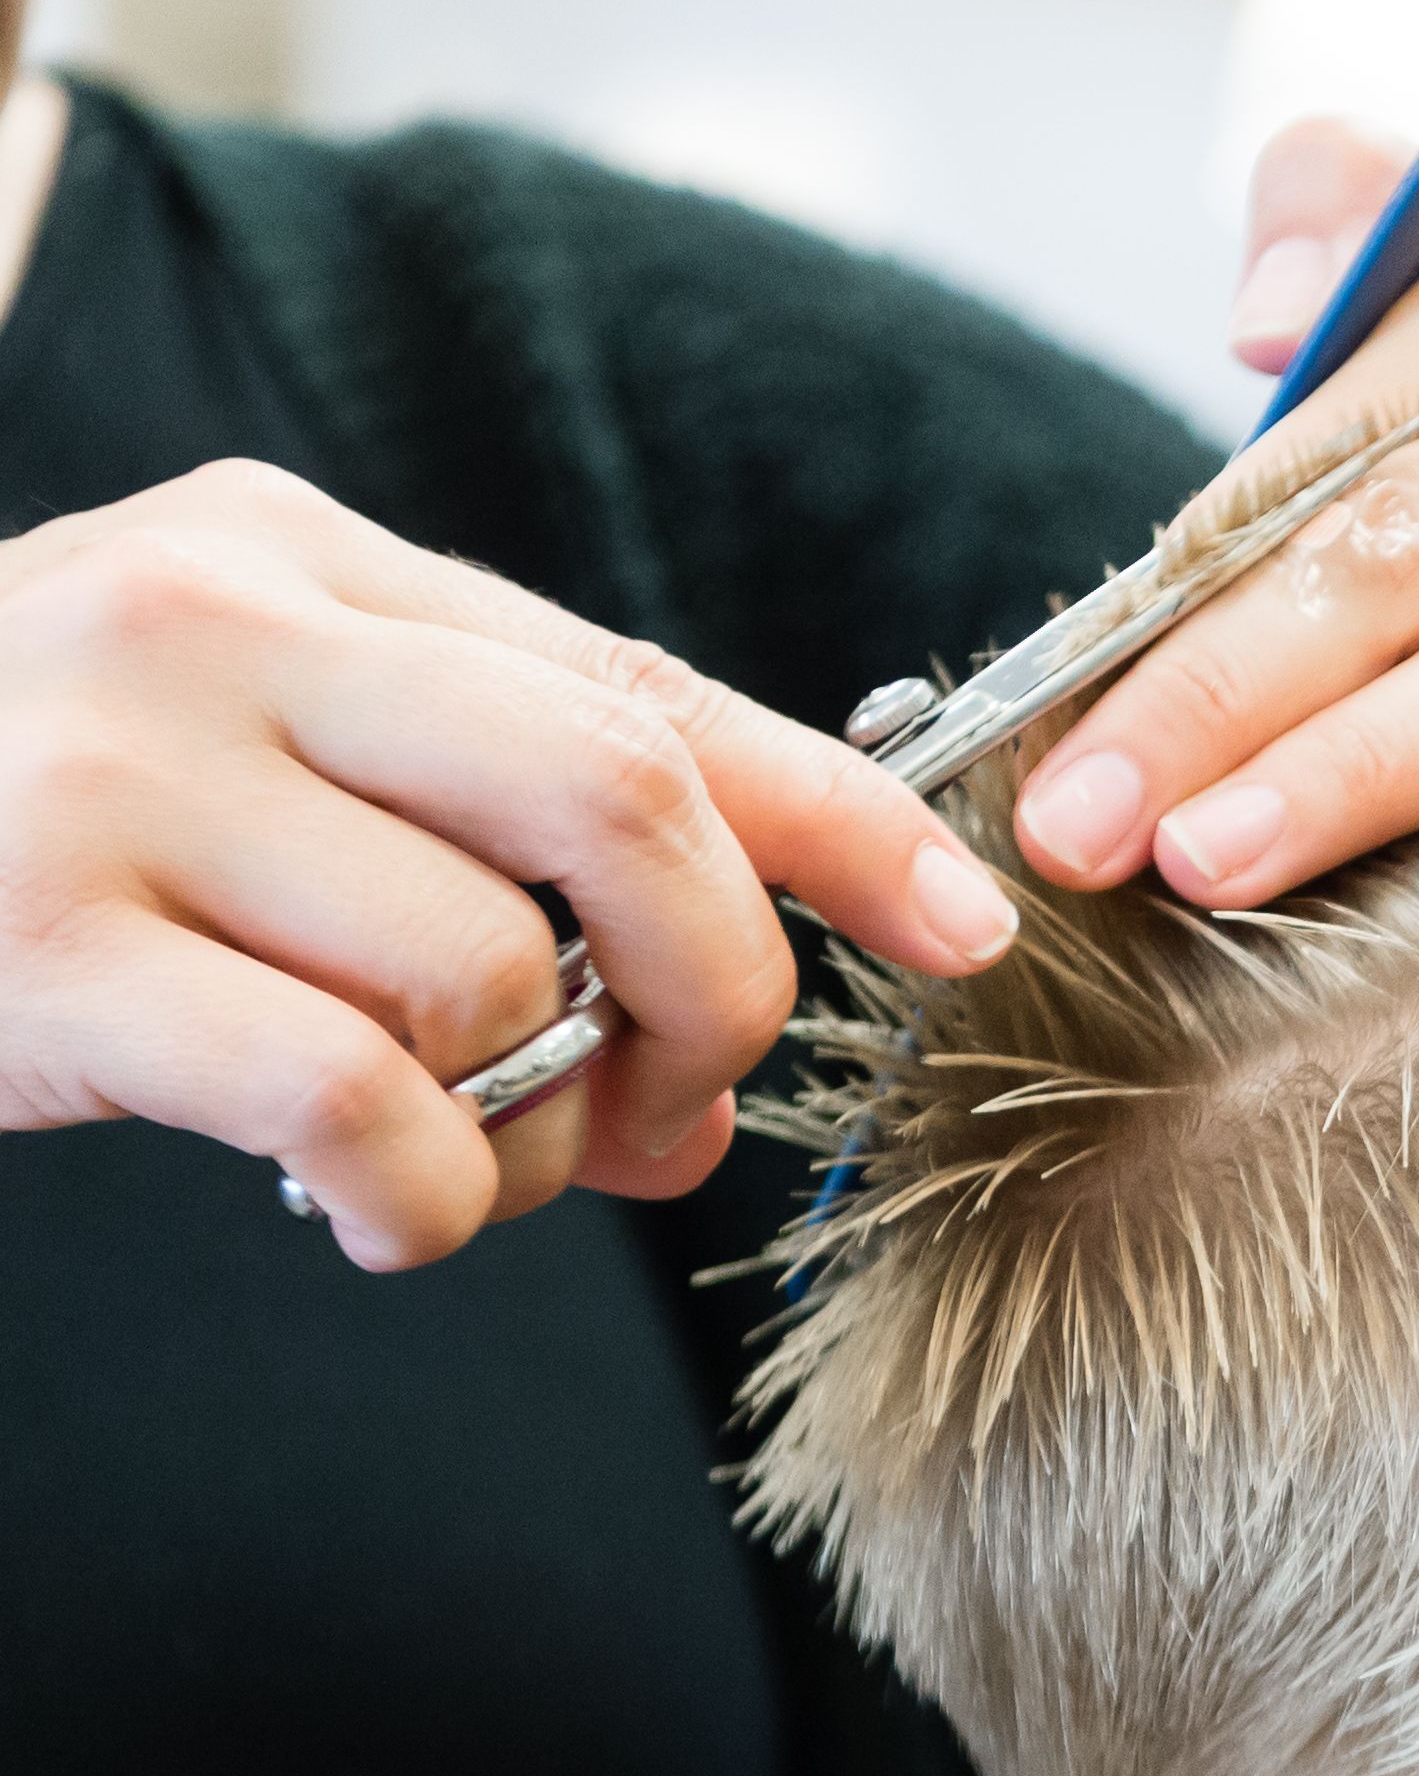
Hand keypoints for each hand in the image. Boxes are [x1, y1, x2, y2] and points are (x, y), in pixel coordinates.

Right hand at [0, 460, 1020, 1267]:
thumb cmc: (28, 840)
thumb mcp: (254, 768)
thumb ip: (479, 852)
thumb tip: (717, 1056)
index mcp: (300, 562)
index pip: (644, 680)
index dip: (839, 820)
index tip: (967, 926)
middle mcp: (219, 629)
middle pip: (619, 798)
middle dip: (716, 981)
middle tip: (677, 1097)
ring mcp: (118, 779)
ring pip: (494, 974)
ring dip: (535, 1126)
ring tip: (454, 1163)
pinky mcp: (44, 950)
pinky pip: (355, 1101)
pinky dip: (421, 1199)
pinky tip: (368, 1214)